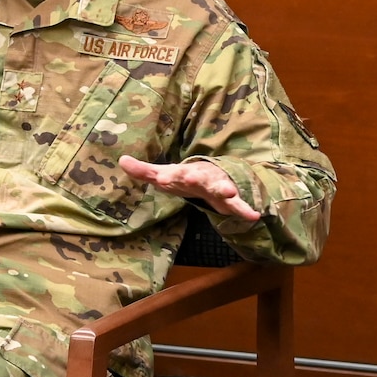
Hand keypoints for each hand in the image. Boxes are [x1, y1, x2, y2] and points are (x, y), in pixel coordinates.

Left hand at [117, 156, 258, 220]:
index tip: (160, 179)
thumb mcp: (164, 175)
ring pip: (221, 187)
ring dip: (224, 189)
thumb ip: (144, 171)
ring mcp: (217, 186)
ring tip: (230, 193)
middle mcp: (201, 177)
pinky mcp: (229, 199)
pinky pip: (238, 205)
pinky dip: (245, 209)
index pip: (172, 175)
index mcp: (183, 173)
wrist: (214, 176)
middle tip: (191, 177)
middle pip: (198, 177)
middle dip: (195, 177)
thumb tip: (121, 160)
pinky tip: (254, 216)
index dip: (166, 177)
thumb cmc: (184, 178)